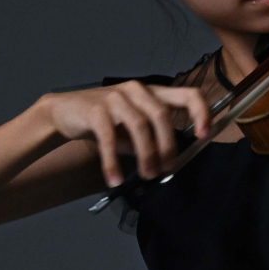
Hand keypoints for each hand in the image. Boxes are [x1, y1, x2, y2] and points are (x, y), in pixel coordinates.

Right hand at [46, 80, 212, 187]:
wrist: (64, 113)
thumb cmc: (104, 121)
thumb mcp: (133, 130)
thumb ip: (152, 140)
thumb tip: (170, 161)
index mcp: (152, 93)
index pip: (187, 94)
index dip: (201, 112)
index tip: (204, 135)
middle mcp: (136, 90)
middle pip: (162, 115)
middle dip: (168, 146)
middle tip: (166, 170)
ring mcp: (115, 97)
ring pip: (140, 126)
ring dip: (146, 155)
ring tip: (147, 176)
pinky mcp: (95, 109)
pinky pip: (109, 139)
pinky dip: (113, 162)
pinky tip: (115, 179)